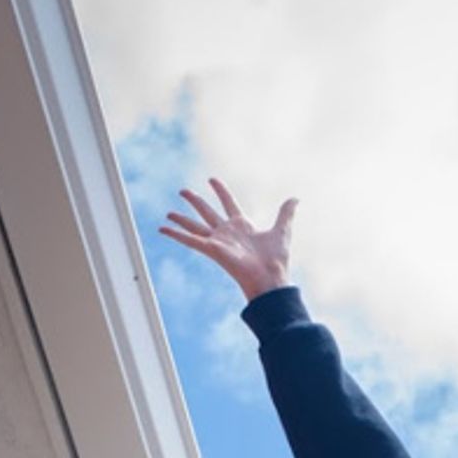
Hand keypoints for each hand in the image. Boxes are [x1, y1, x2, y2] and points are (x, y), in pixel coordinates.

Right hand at [159, 177, 297, 300]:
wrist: (270, 278)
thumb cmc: (276, 259)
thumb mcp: (282, 230)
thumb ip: (286, 214)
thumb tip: (295, 198)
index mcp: (242, 226)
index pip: (228, 203)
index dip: (221, 190)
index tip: (212, 180)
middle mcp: (227, 233)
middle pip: (207, 212)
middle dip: (195, 201)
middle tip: (183, 191)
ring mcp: (218, 241)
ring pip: (195, 225)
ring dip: (181, 219)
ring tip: (168, 212)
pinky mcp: (211, 249)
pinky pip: (189, 239)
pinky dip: (175, 234)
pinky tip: (162, 228)